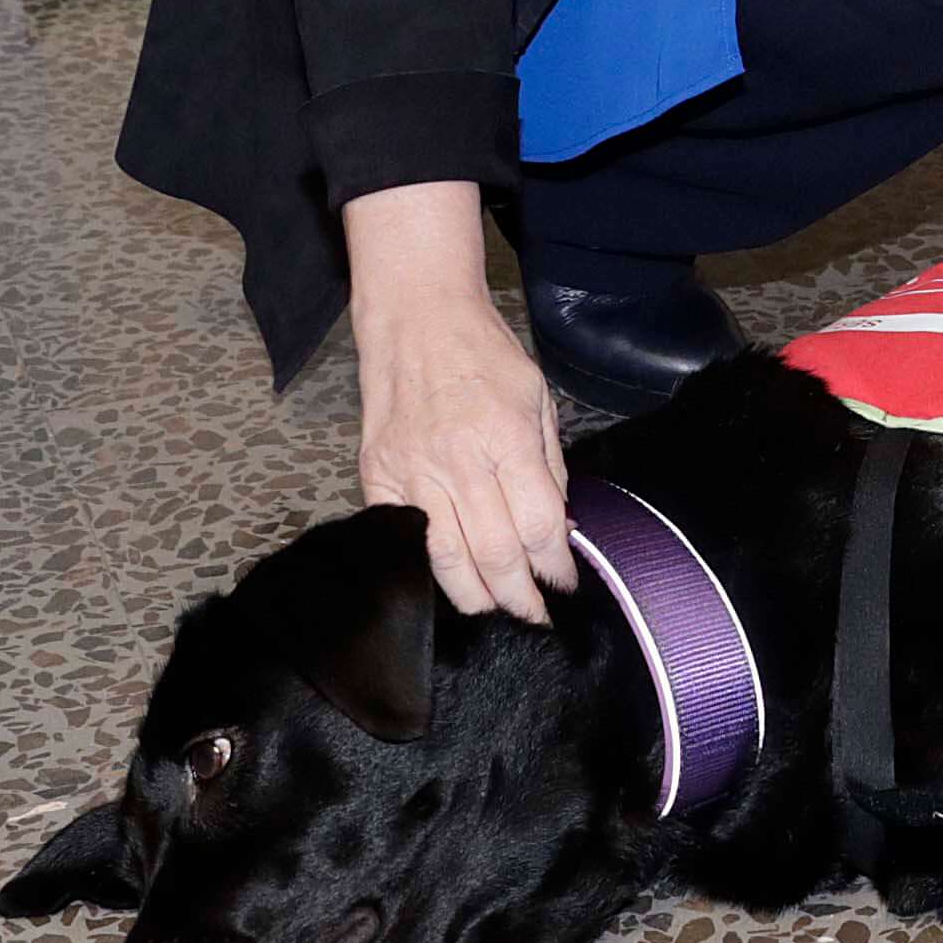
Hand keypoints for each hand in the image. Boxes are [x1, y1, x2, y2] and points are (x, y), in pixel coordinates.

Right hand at [345, 183, 573, 624]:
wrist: (418, 323)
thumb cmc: (488, 356)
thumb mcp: (539, 400)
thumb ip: (550, 467)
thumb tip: (559, 528)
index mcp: (507, 438)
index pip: (538, 524)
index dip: (555, 566)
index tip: (566, 587)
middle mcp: (458, 461)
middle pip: (494, 553)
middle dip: (519, 597)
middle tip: (536, 619)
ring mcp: (412, 472)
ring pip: (445, 559)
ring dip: (475, 597)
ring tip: (497, 614)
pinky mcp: (377, 476)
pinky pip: (403, 538)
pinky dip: (426, 568)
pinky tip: (448, 585)